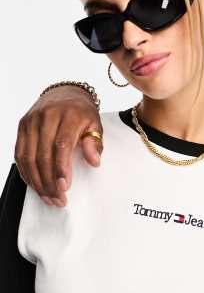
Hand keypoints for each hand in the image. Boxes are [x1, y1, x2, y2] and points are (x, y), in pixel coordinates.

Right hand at [15, 85, 102, 206]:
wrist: (64, 93)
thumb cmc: (82, 113)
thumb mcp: (95, 125)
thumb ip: (95, 143)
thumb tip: (94, 162)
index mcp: (69, 115)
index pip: (62, 145)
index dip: (62, 168)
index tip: (65, 187)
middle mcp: (47, 116)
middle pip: (43, 154)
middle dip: (49, 181)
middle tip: (58, 199)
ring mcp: (31, 121)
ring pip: (29, 156)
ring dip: (37, 181)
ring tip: (47, 197)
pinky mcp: (22, 126)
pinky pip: (20, 153)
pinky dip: (26, 172)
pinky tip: (35, 184)